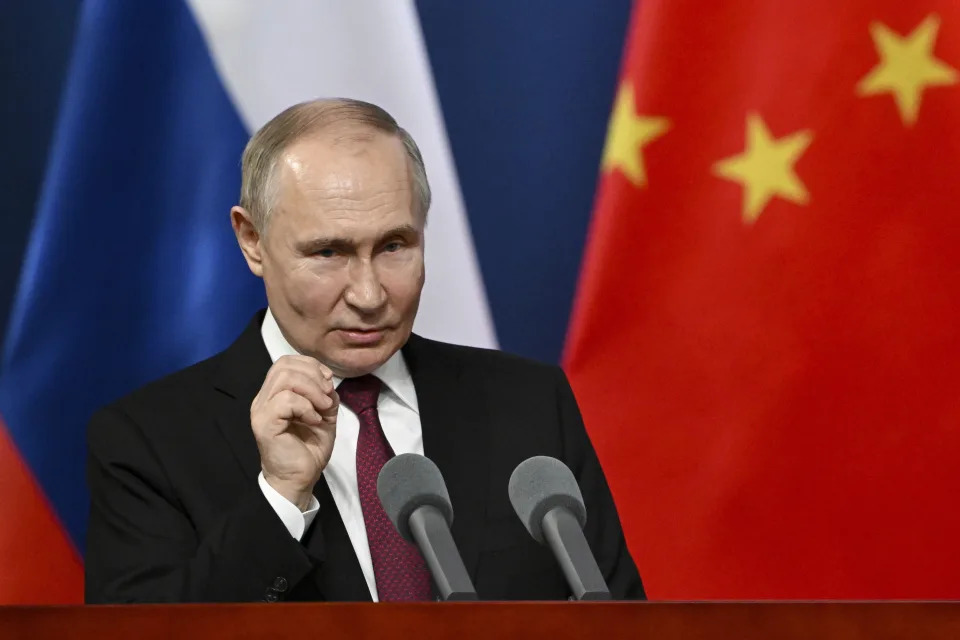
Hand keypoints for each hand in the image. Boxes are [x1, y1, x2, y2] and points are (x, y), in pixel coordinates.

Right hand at [251, 355, 337, 510]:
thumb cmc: (308, 448)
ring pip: (285, 379)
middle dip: (313, 376)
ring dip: (312, 391)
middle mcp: (263, 398)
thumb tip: (327, 381)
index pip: (286, 362)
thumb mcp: (324, 413)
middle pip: (284, 366)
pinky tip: (313, 421)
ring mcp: (261, 410)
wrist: (300, 478)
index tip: (328, 381)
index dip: (310, 365)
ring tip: (323, 408)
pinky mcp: (265, 424)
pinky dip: (306, 407)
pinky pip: (286, 400)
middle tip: (327, 398)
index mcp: (274, 393)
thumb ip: (324, 393)